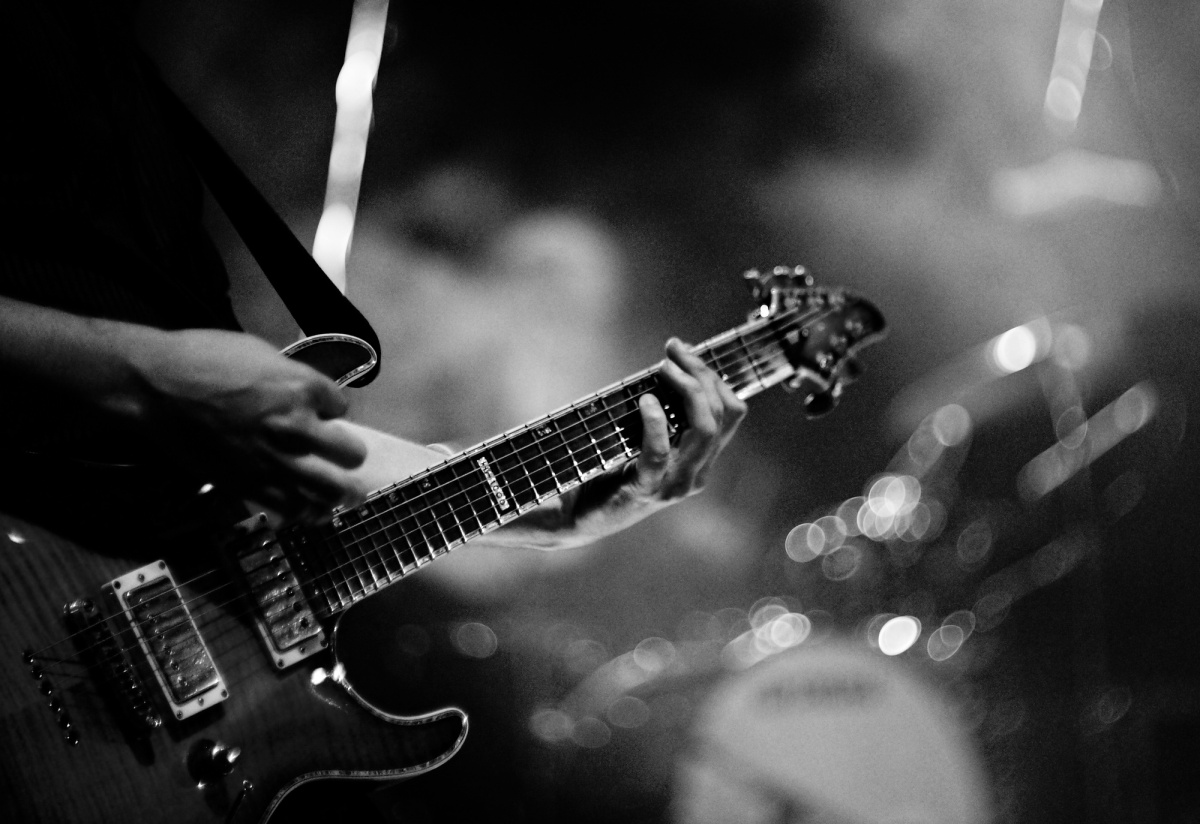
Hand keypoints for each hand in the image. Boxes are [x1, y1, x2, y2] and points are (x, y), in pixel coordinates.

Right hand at [132, 329, 368, 521]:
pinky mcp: (251, 484)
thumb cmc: (203, 358)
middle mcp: (297, 427)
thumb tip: (306, 393)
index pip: (342, 407)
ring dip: (340, 492)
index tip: (321, 412)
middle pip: (350, 454)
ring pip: (331, 491)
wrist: (157, 388)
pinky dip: (305, 511)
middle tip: (343, 457)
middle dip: (348, 454)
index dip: (331, 410)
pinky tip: (308, 509)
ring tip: (342, 494)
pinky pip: (293, 508)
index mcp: (302, 387)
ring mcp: (276, 460)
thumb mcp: (260, 353)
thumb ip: (291, 378)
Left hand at [552, 337, 747, 543]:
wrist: (577, 516)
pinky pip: (660, 453)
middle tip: (674, 350)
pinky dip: (655, 423)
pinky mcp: (647, 490)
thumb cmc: (607, 471)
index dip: (713, 376)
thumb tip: (670, 364)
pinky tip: (645, 401)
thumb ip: (662, 414)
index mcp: (701, 459)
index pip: (730, 412)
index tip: (686, 351)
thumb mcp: (643, 439)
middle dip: (701, 373)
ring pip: (704, 429)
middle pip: (721, 414)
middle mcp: (697, 473)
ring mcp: (676, 484)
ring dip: (688, 389)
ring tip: (664, 367)